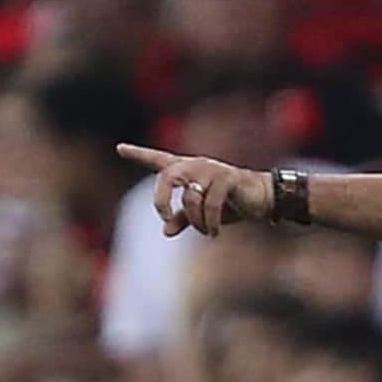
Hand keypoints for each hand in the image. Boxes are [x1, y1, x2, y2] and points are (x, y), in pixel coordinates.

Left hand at [115, 144, 272, 237]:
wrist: (262, 199)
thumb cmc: (231, 204)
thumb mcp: (202, 214)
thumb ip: (183, 219)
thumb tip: (165, 232)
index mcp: (188, 170)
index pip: (158, 160)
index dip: (138, 154)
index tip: (119, 148)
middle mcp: (196, 165)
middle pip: (167, 176)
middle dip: (161, 199)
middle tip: (165, 218)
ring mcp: (212, 170)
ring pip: (190, 198)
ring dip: (195, 221)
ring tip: (206, 232)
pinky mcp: (227, 179)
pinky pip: (210, 203)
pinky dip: (209, 222)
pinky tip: (213, 233)